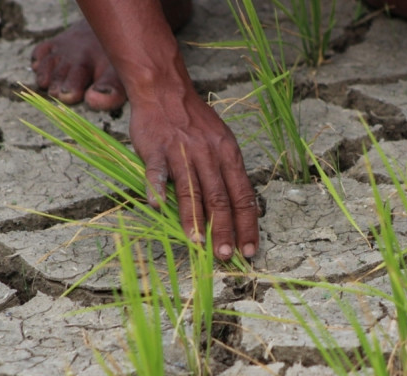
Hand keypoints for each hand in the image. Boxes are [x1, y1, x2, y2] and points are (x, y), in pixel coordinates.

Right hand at [129, 88, 258, 260]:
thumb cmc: (195, 122)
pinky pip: (157, 171)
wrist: (166, 89)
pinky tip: (157, 205)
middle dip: (224, 229)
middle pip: (220, 198)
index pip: (243, 196)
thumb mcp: (222, 142)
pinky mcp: (157, 148)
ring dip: (194, 218)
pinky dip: (157, 187)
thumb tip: (236, 210)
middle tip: (225, 256)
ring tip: (197, 243)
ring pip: (191, 189)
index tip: (250, 249)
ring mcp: (182, 151)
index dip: (247, 224)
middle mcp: (210, 154)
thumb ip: (227, 173)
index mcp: (229, 155)